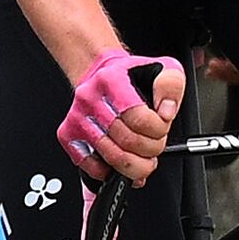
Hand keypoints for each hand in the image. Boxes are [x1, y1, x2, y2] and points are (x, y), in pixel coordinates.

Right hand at [60, 48, 181, 183]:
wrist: (100, 74)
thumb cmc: (131, 76)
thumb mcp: (162, 68)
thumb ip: (170, 86)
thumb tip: (166, 113)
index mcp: (111, 80)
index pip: (139, 118)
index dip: (159, 130)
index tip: (162, 127)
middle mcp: (89, 99)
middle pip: (127, 141)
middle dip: (151, 149)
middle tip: (155, 144)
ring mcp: (77, 119)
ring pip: (112, 157)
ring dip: (136, 165)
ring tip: (143, 158)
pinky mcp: (68, 135)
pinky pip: (91, 166)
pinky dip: (111, 171)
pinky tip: (122, 163)